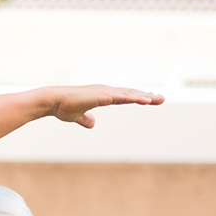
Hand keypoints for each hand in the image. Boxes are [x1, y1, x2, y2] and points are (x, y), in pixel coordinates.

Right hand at [49, 84, 164, 128]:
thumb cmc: (63, 107)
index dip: (137, 97)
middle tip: (162, 99)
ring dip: (145, 97)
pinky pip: (123, 97)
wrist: (53, 101)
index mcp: (102, 95)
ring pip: (130, 94)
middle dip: (147, 96)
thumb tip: (93, 124)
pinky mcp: (102, 95)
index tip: (149, 99)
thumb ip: (86, 119)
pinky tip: (146, 100)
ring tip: (159, 99)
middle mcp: (106, 91)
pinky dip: (135, 98)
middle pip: (131, 93)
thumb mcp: (77, 116)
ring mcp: (105, 92)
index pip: (124, 96)